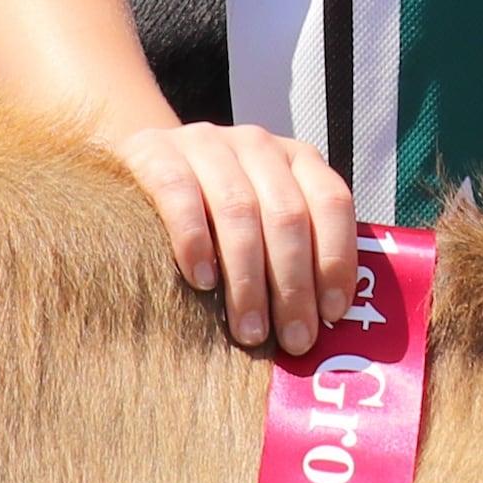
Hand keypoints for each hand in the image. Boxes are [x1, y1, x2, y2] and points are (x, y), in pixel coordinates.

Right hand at [110, 117, 363, 353]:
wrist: (147, 161)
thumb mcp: (265, 218)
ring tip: (249, 331)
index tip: (332, 313)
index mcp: (297, 159)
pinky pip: (181, 195)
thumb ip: (296, 251)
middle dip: (294, 285)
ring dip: (248, 279)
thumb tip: (320, 323)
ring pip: (239, 210)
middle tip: (293, 339)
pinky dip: (194, 242)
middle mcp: (259, 146)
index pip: (331, 203)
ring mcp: (208, 144)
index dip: (336, 259)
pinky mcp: (158, 153)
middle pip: (287, 215)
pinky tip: (202, 282)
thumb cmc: (217, 208)